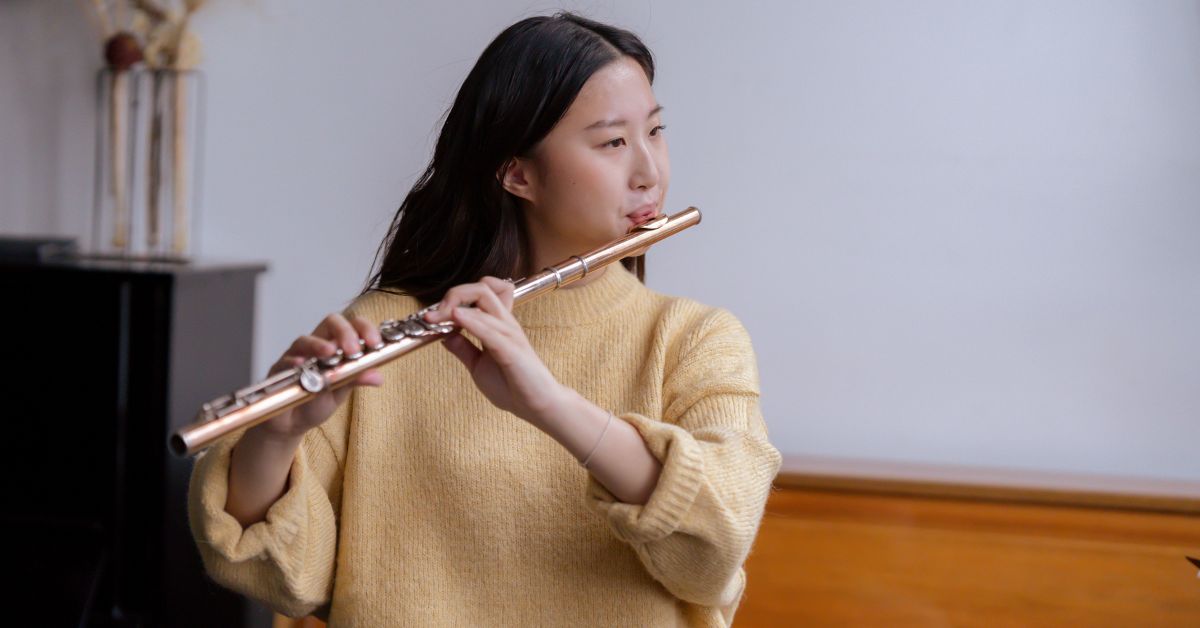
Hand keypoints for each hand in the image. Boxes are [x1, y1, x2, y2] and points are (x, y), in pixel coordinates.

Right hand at [251, 313, 384, 440]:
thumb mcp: (342, 391)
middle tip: (353, 349)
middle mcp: (318, 346)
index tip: (375, 342)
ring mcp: (297, 356)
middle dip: (344, 331)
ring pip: (305, 340)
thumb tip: (377, 377)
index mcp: (338, 347)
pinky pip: (284, 362)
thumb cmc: (316, 402)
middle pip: (331, 323)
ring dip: (318, 344)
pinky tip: (301, 366)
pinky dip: (293, 362)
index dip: (364, 329)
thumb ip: (356, 379)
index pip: (353, 326)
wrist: (291, 423)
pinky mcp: (279, 370)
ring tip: (329, 352)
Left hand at [423, 276, 566, 424]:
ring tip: (435, 319)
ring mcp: (510, 334)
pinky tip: (455, 318)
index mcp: (498, 325)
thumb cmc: (513, 386)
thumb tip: (444, 335)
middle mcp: (505, 323)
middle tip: (434, 315)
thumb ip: (463, 348)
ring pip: (484, 299)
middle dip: (453, 294)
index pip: (482, 291)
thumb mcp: (478, 365)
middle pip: (482, 287)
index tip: (432, 318)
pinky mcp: (511, 350)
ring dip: (454, 305)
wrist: (536, 406)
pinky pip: (489, 329)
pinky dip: (470, 321)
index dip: (454, 298)